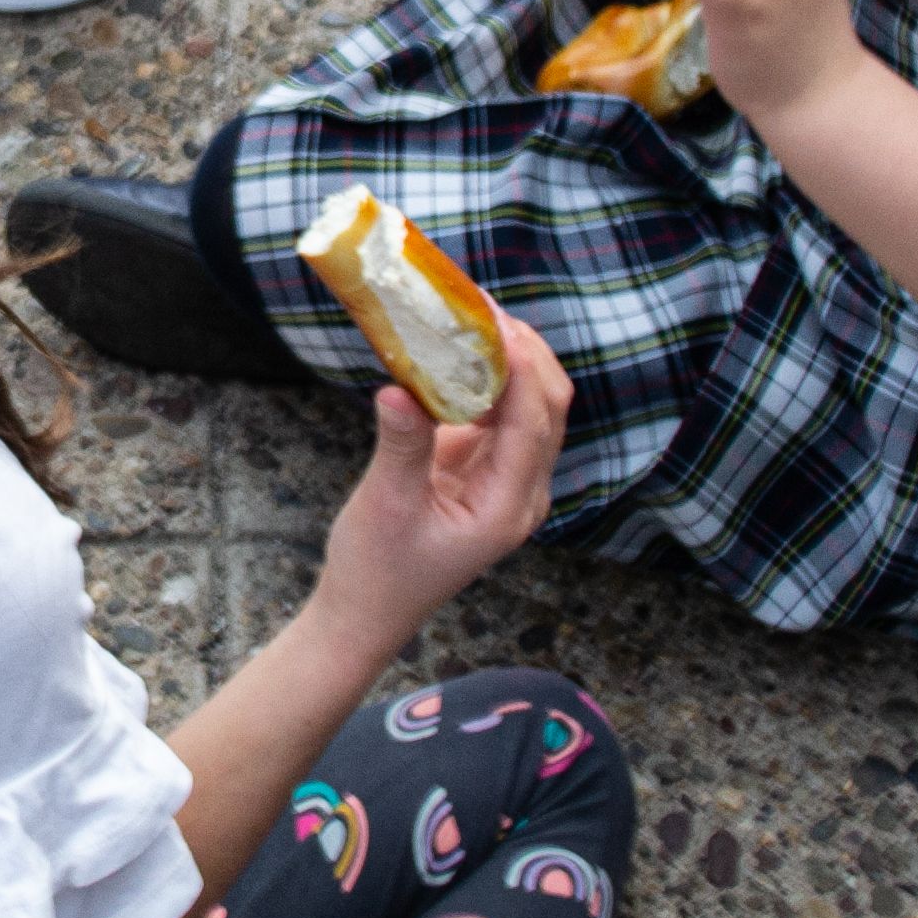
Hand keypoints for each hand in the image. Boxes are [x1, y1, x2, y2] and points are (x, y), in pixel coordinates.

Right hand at [312, 305, 572, 642]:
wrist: (369, 611)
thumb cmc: (377, 570)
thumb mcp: (385, 505)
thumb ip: (401, 446)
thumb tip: (398, 388)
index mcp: (508, 507)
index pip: (534, 423)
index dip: (522, 367)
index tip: (495, 321)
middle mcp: (521, 492)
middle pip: (548, 407)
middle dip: (525, 352)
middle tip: (483, 306)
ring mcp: (507, 480)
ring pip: (531, 406)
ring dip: (510, 359)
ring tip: (473, 314)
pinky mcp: (485, 471)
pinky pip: (501, 414)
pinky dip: (488, 378)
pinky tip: (460, 348)